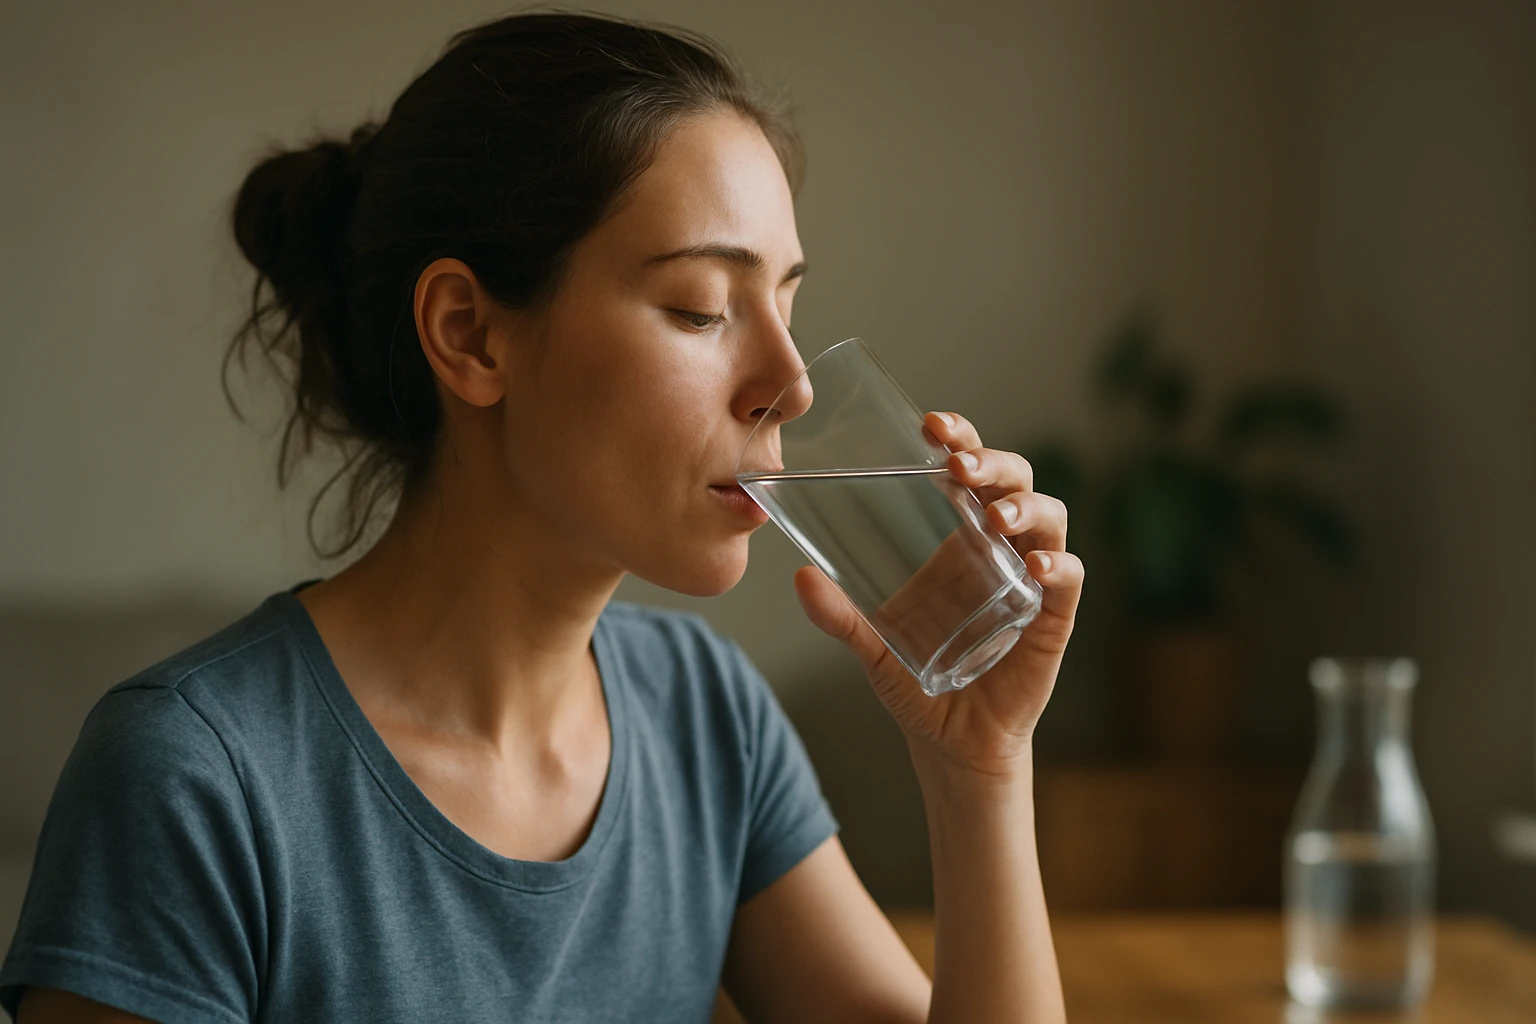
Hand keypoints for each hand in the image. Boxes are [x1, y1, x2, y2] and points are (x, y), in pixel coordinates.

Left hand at [793, 411, 1084, 778]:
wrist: (952, 743)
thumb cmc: (918, 681)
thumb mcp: (873, 644)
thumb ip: (840, 615)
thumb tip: (801, 577)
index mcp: (960, 535)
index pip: (970, 467)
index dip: (960, 437)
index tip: (931, 425)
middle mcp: (1002, 546)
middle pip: (1014, 479)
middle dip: (992, 461)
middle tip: (959, 465)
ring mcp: (1032, 578)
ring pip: (1049, 518)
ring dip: (1025, 506)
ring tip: (994, 516)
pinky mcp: (1053, 617)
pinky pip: (1069, 577)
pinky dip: (1057, 564)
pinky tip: (1033, 566)